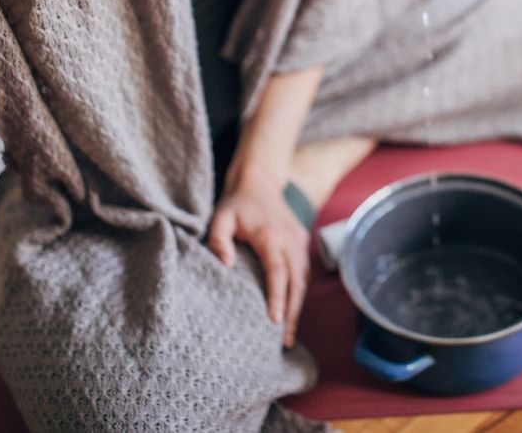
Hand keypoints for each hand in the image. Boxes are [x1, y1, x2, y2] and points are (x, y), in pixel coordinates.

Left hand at [208, 176, 310, 347]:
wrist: (259, 180)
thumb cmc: (236, 203)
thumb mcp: (220, 218)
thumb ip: (218, 242)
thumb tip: (226, 267)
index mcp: (270, 235)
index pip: (277, 272)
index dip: (278, 297)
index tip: (275, 321)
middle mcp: (290, 240)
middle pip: (297, 281)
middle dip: (293, 312)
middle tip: (285, 341)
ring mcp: (299, 240)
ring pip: (303, 279)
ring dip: (298, 306)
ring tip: (289, 334)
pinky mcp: (301, 241)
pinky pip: (303, 272)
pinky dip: (299, 293)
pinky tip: (292, 311)